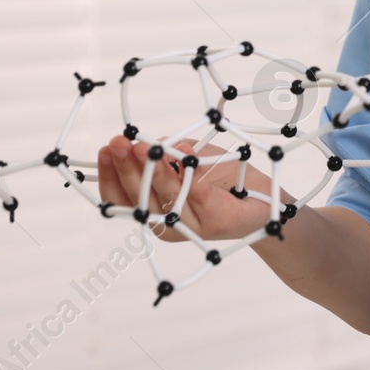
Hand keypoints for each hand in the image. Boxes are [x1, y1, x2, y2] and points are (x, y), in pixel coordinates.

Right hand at [96, 135, 292, 242]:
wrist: (265, 198)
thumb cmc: (222, 176)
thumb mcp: (188, 158)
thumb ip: (165, 154)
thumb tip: (145, 146)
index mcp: (157, 210)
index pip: (122, 198)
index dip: (109, 177)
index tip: (104, 151)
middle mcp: (170, 223)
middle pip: (139, 199)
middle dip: (126, 169)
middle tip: (119, 144)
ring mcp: (193, 226)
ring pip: (167, 198)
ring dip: (154, 172)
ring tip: (144, 149)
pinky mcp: (217, 222)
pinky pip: (199, 197)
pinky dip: (190, 177)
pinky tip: (184, 159)